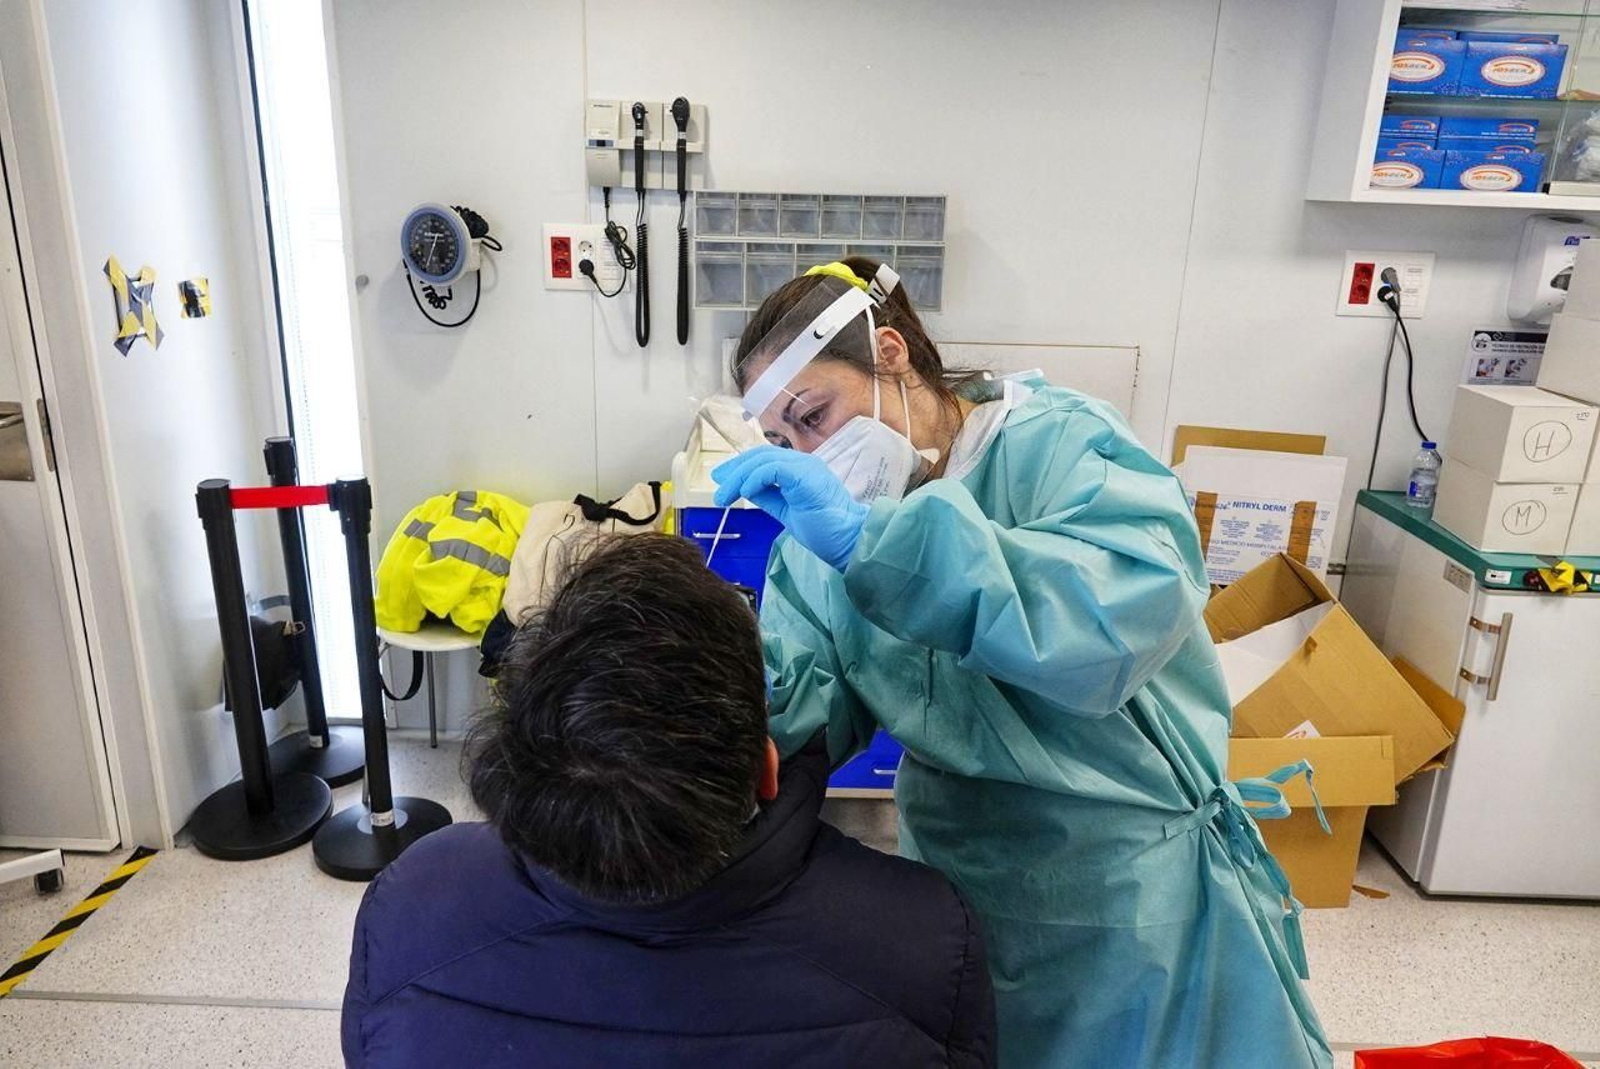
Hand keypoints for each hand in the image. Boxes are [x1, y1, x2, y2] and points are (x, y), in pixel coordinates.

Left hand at [712, 446, 868, 570]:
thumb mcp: (787, 512)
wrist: (850, 540)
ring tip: (724, 496)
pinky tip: (745, 493)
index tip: (721, 481)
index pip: (764, 459)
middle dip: (734, 470)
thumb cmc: (826, 530)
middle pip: (760, 455)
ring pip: (763, 461)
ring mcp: (806, 467)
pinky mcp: (806, 476)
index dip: (740, 467)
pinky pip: (773, 469)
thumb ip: (769, 498)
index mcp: (800, 471)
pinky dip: (755, 479)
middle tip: (717, 486)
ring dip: (738, 478)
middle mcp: (803, 464)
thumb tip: (746, 490)